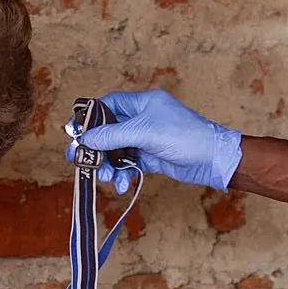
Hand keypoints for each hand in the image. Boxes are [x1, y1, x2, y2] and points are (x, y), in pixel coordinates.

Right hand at [70, 89, 242, 195]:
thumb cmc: (183, 136)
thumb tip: (84, 138)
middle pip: (109, 131)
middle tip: (81, 161)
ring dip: (109, 166)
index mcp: (142, 103)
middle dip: (96, 148)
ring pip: (117, 151)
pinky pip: (129, 165)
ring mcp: (146, 139)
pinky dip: (123, 174)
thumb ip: (112, 135)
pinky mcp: (151, 157)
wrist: (212, 159)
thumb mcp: (143, 132)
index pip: (108, 104)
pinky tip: (123, 185)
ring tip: (107, 178)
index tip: (75, 131)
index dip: (91, 117)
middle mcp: (142, 119)